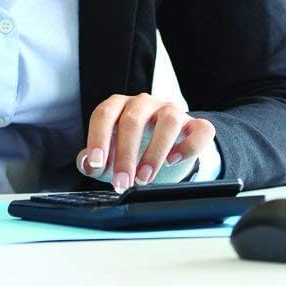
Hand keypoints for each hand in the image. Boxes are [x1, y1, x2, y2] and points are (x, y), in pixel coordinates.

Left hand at [75, 93, 215, 192]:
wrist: (168, 147)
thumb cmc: (134, 148)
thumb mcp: (111, 154)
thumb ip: (94, 160)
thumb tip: (85, 164)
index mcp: (119, 105)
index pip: (104, 114)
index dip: (98, 138)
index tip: (96, 164)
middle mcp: (144, 103)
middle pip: (133, 120)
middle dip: (125, 154)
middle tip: (122, 182)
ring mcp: (171, 110)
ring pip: (168, 120)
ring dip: (154, 151)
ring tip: (145, 178)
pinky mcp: (195, 124)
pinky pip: (200, 129)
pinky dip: (188, 146)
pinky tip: (173, 161)